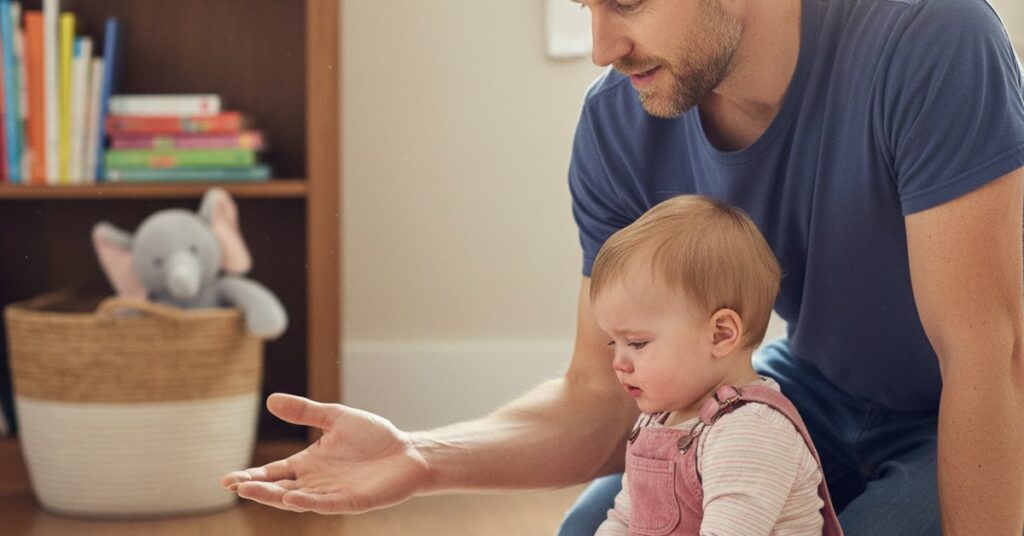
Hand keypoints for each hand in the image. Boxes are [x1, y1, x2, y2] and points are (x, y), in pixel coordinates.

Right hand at [220, 393, 431, 513]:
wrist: (408, 452)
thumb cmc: (375, 437)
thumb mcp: (336, 417)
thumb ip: (306, 411)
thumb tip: (271, 399)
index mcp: (310, 463)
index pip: (274, 471)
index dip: (252, 475)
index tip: (227, 478)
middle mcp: (316, 481)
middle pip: (278, 487)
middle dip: (255, 487)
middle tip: (232, 485)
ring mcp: (331, 493)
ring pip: (295, 499)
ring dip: (274, 496)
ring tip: (251, 490)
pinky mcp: (350, 502)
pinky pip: (324, 504)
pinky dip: (306, 502)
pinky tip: (290, 497)